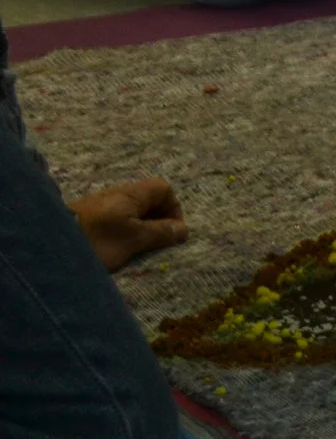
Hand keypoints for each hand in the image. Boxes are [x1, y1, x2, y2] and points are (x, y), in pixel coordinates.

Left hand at [70, 178, 187, 271]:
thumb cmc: (97, 239)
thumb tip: (183, 229)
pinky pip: (116, 220)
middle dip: (157, 221)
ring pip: (132, 213)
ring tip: (136, 248)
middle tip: (155, 243)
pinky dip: (123, 232)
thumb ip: (160, 233)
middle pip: (149, 201)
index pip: (164, 189)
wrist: (49, 245)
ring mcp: (102, 206)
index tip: (171, 231)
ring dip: (140, 229)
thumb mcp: (134, 239)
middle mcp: (118, 194)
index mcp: (132, 193)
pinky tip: (116, 248)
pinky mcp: (88, 218)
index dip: (174, 208)